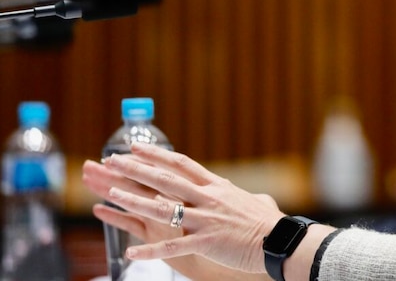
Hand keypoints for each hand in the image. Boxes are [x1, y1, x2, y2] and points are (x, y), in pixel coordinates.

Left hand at [99, 143, 282, 273]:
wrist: (279, 240)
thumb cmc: (268, 221)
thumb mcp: (253, 200)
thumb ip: (241, 196)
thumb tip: (248, 196)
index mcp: (216, 186)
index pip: (181, 164)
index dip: (156, 155)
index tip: (135, 148)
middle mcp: (208, 198)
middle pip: (166, 179)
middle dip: (136, 169)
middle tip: (112, 161)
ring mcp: (205, 220)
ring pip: (163, 207)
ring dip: (135, 200)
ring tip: (111, 193)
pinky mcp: (206, 242)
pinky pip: (173, 247)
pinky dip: (150, 251)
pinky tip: (131, 252)